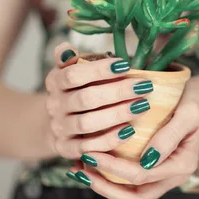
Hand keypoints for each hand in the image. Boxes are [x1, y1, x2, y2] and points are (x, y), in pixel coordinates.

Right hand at [43, 42, 152, 159]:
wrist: (58, 124)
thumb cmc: (77, 91)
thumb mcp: (73, 71)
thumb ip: (73, 60)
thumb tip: (67, 49)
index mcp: (55, 82)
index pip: (73, 75)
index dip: (99, 70)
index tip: (125, 65)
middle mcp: (54, 105)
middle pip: (85, 99)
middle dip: (117, 92)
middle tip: (144, 86)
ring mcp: (59, 128)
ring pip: (87, 123)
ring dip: (117, 114)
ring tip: (141, 106)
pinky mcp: (66, 148)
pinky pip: (87, 147)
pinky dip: (109, 140)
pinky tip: (129, 131)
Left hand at [69, 77, 198, 198]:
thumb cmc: (195, 100)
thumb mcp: (188, 112)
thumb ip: (170, 135)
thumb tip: (147, 160)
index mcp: (182, 166)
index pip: (142, 176)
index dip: (113, 168)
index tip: (90, 152)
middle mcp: (172, 177)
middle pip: (135, 197)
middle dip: (104, 185)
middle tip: (80, 167)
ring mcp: (163, 176)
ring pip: (130, 194)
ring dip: (104, 185)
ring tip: (79, 167)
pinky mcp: (153, 168)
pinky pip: (130, 183)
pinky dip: (109, 177)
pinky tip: (89, 162)